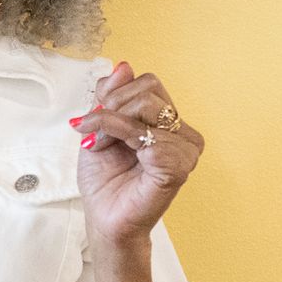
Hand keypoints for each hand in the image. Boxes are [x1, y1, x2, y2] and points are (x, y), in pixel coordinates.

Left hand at [69, 61, 206, 251]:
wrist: (104, 216)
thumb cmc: (105, 179)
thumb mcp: (99, 125)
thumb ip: (110, 95)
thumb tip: (124, 65)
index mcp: (168, 122)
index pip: (148, 83)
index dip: (116, 95)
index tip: (96, 117)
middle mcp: (183, 133)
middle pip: (148, 89)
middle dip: (112, 107)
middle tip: (97, 133)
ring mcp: (185, 150)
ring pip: (146, 107)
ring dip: (111, 123)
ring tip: (102, 145)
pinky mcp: (178, 166)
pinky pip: (145, 133)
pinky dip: (117, 134)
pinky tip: (113, 153)